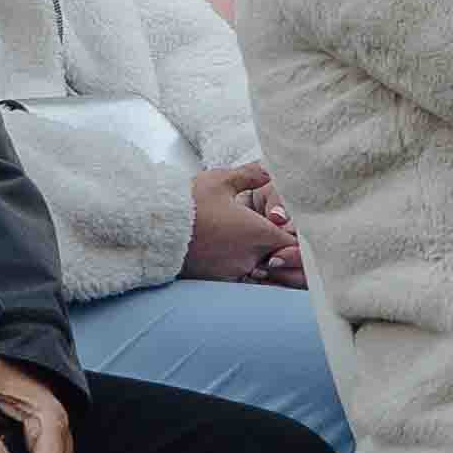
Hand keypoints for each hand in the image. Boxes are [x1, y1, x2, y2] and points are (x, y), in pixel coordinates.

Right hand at [182, 164, 302, 284]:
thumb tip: (270, 171)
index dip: (298, 238)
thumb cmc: (188, 203)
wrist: (154, 229)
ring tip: (256, 249)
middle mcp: (251, 257)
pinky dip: (244, 272)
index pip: (296, 244)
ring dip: (263, 263)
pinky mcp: (216, 280)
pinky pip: (241, 280)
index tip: (292, 229)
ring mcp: (234, 272)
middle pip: (281, 260)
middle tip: (280, 241)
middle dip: (283, 253)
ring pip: (261, 272)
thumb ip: (251, 175)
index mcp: (259, 233)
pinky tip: (235, 258)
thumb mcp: (221, 180)